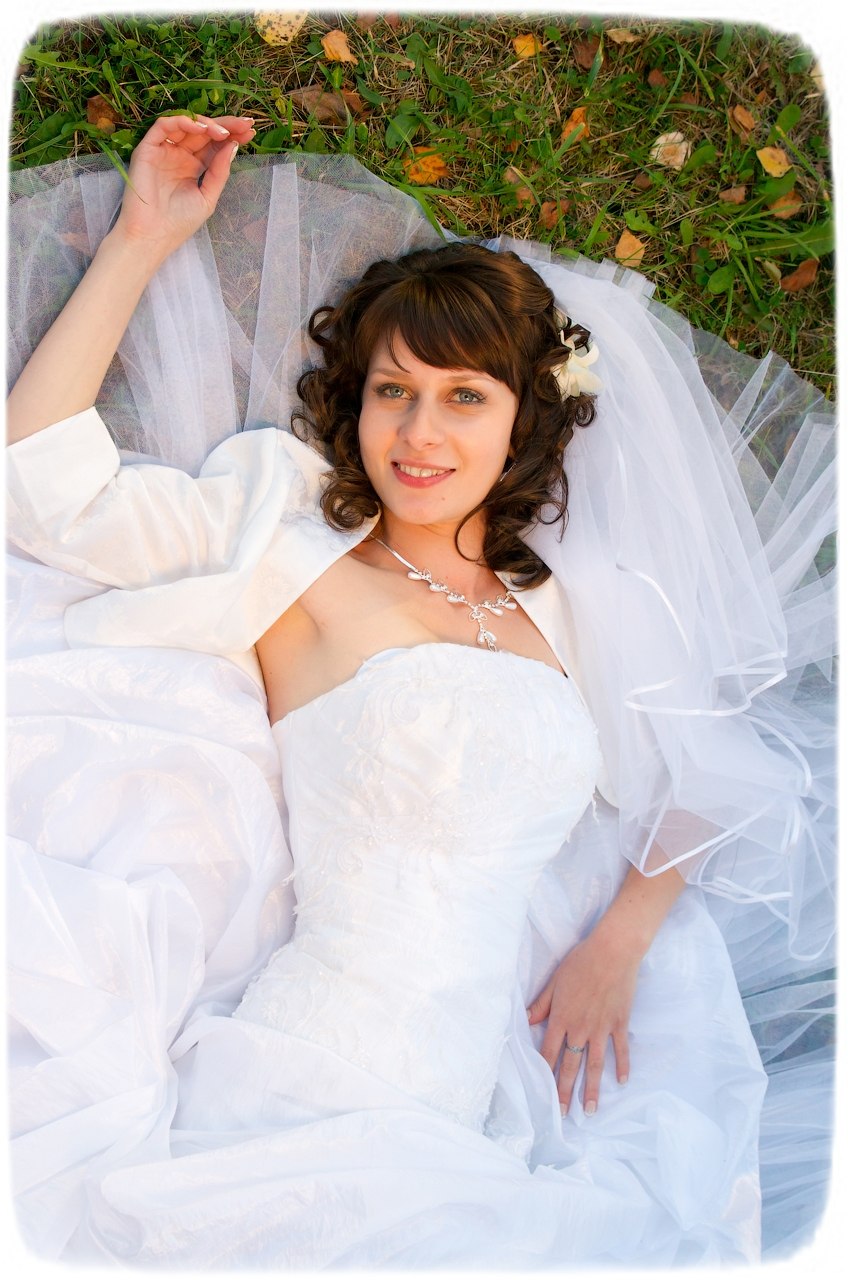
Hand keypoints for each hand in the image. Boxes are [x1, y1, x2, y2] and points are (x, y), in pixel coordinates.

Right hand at [113, 114, 255, 257]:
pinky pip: (164, 126)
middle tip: (245, 125)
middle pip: (203, 132)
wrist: (152, 237)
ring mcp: (164, 150)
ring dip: (207, 123)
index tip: (250, 132)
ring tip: (224, 132)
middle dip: (226, 126)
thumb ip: (220, 172)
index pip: (213, 145)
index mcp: (193, 167)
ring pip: (186, 125)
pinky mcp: (148, 148)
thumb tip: (233, 146)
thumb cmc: (178, 223)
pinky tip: (201, 129)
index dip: (231, 136)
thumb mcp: (207, 197)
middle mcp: (179, 155)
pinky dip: (183, 122)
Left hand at [527, 927, 639, 1115]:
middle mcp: (580, 1029)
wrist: (613, 952)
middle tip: (563, 1115)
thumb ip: (541, 1004)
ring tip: (590, 1111)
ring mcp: (601, 1029)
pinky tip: (622, 1082)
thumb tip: (526, 1021)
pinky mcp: (619, 1024)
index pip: (550, 1052)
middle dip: (565, 1091)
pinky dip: (622, 1066)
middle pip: (571, 1065)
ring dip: (592, 1089)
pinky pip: (620, 1050)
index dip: (545, 1074)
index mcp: (561, 1018)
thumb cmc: (580, 962)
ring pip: (595, 1065)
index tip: (541, 1093)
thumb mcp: (555, 981)